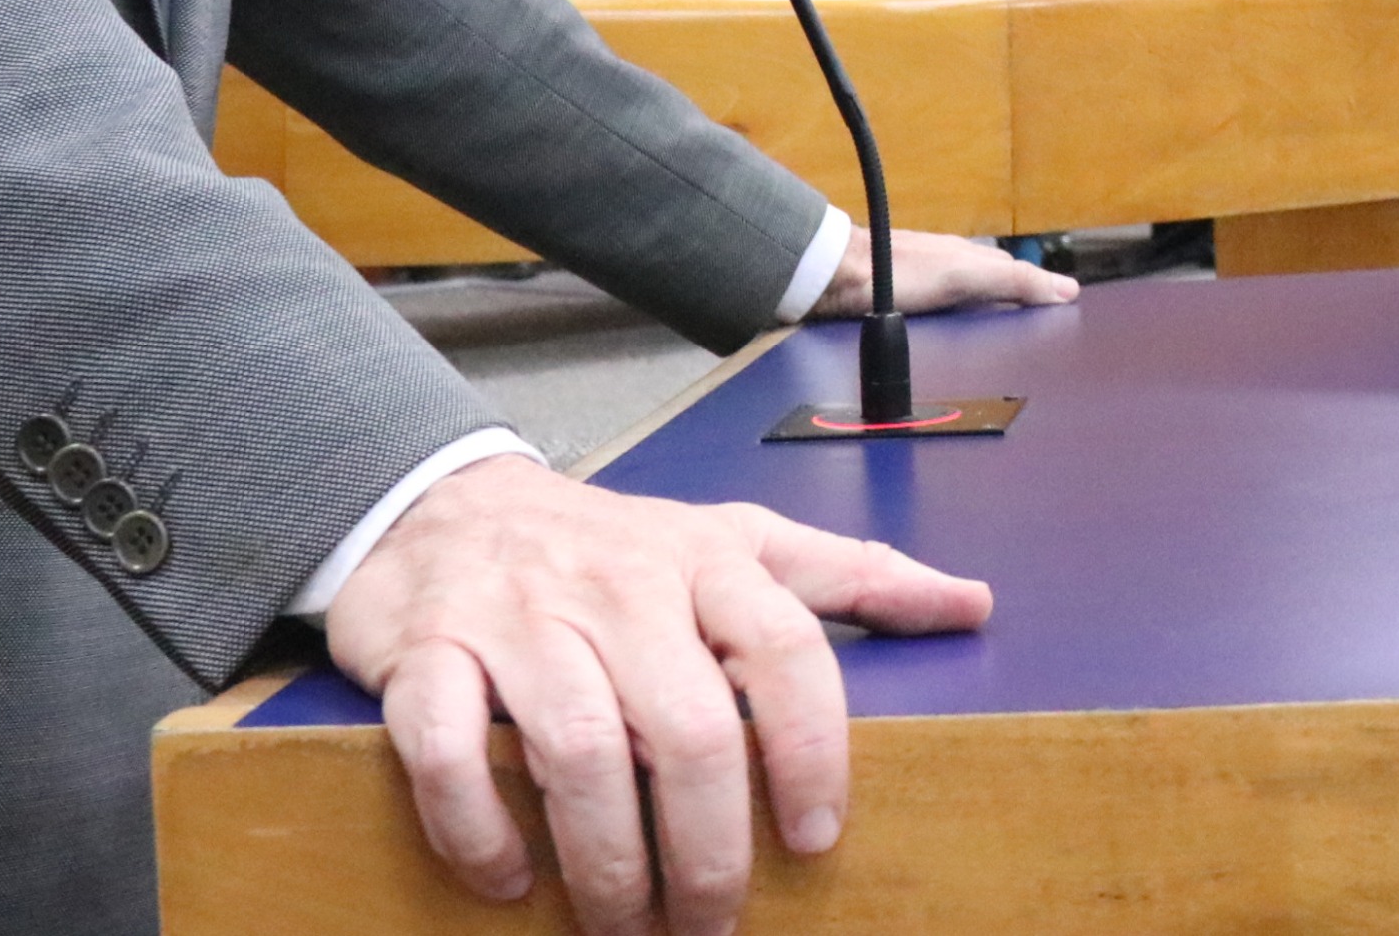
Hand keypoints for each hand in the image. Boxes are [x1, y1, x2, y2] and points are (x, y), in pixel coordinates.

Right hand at [326, 453, 986, 931]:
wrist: (447, 504)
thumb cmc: (614, 546)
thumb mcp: (738, 540)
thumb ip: (852, 575)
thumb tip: (971, 605)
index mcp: (705, 560)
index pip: (784, 649)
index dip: (812, 750)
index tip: (818, 838)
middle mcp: (618, 585)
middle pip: (687, 728)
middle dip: (707, 849)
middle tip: (712, 924)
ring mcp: (519, 616)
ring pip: (575, 750)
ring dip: (605, 863)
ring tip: (625, 925)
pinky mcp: (427, 651)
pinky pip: (446, 750)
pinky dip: (478, 829)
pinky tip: (511, 879)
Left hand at [813, 224, 1079, 317]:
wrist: (833, 280)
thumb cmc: (893, 273)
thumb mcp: (964, 276)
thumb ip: (1013, 281)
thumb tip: (1065, 289)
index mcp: (967, 259)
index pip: (1014, 273)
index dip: (1038, 289)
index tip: (1061, 303)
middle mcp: (946, 269)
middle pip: (990, 285)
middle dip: (1014, 301)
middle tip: (1038, 320)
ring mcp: (921, 287)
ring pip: (962, 300)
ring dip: (981, 314)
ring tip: (999, 334)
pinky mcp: (897, 305)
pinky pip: (936, 316)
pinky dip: (952, 325)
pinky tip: (947, 338)